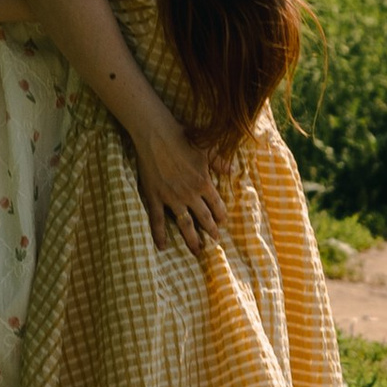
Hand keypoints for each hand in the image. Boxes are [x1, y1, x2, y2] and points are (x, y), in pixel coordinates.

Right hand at [132, 112, 227, 251]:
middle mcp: (189, 194)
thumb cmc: (182, 137)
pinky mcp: (155, 197)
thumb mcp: (206, 147)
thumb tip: (231, 169)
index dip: (220, 215)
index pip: (216, 204)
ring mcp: (171, 198)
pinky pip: (157, 220)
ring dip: (191, 239)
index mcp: (203, 182)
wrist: (156, 134)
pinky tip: (162, 247)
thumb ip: (219, 160)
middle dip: (210, 231)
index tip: (222, 223)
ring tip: (196, 251)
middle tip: (214, 242)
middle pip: (203, 218)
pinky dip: (160, 235)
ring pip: (184, 224)